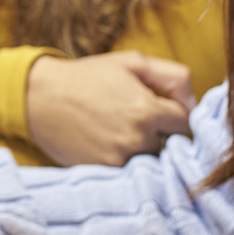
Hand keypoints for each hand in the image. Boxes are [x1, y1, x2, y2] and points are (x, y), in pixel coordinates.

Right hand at [24, 51, 195, 166]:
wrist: (40, 98)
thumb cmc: (88, 77)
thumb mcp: (133, 62)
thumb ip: (173, 76)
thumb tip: (193, 103)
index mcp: (148, 109)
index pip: (187, 123)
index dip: (176, 114)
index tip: (162, 109)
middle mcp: (137, 138)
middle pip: (171, 144)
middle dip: (162, 133)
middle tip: (138, 119)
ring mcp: (120, 159)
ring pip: (153, 160)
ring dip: (146, 149)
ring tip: (122, 132)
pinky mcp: (104, 172)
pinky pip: (131, 172)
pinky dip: (127, 161)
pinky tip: (110, 144)